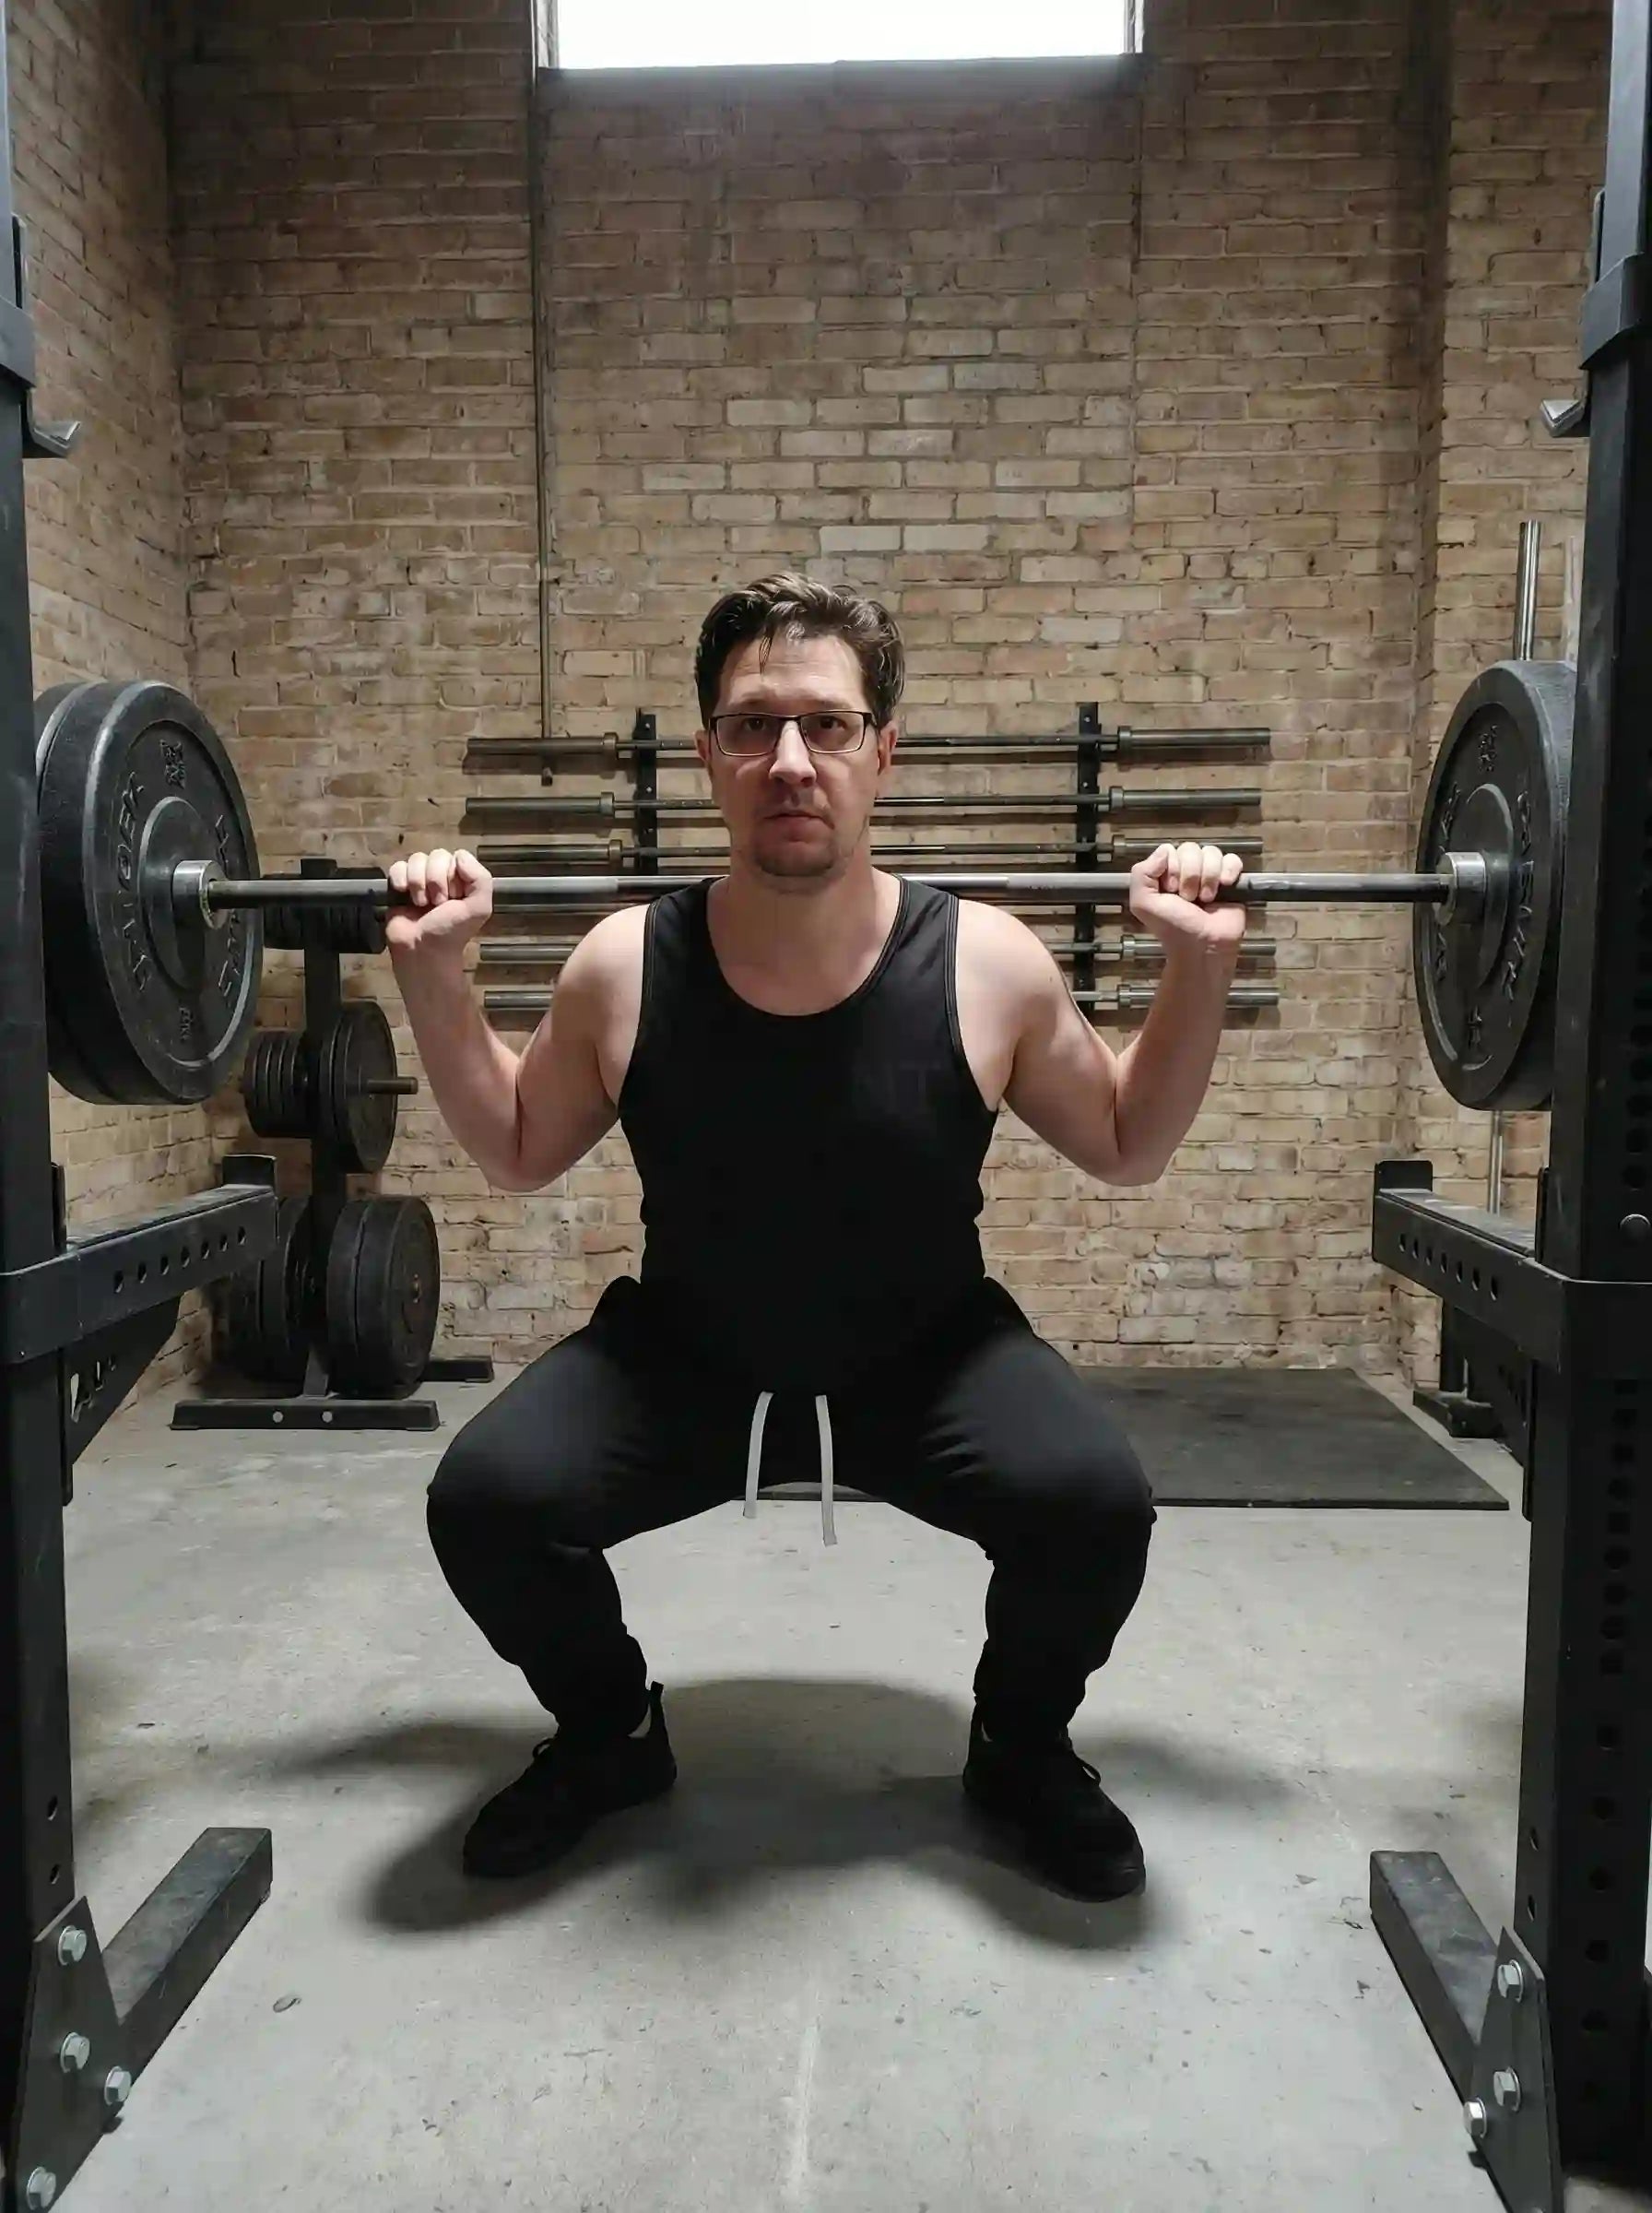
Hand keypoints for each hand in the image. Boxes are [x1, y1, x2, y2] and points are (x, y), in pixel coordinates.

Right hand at [384, 848, 492, 959]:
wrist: (422, 951)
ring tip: (421, 904)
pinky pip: (398, 867)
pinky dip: (400, 878)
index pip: (457, 857)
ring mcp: (420, 879)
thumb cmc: (451, 932)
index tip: (454, 898)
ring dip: (418, 882)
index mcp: (462, 879)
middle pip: (436, 855)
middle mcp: (442, 876)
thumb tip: (459, 856)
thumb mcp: (479, 908)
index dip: (454, 876)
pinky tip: (403, 893)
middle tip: (437, 904)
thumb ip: (481, 879)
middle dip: (436, 880)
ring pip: (417, 859)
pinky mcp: (399, 885)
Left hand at [1129, 842, 1247, 952]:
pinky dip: (1229, 870)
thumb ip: (1141, 874)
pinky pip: (1232, 859)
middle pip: (1191, 849)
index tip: (1171, 891)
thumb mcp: (1143, 903)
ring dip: (1208, 877)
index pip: (1169, 850)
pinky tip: (1225, 886)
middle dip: (1190, 875)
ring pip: (1212, 852)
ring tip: (1206, 899)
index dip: (1171, 868)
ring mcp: (1210, 874)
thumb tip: (1164, 850)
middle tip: (1189, 898)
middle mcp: (1187, 870)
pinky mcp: (1231, 879)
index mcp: (1165, 873)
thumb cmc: (1172, 929)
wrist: (1203, 947)